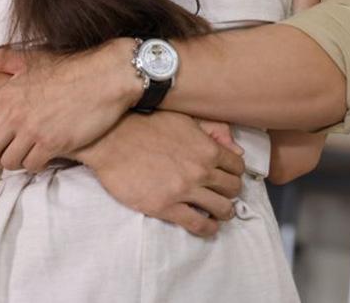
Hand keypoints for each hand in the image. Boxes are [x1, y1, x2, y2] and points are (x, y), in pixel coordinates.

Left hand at [0, 38, 139, 171]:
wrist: (107, 77)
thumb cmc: (72, 67)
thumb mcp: (34, 59)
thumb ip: (1, 60)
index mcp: (6, 93)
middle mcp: (14, 114)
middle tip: (1, 151)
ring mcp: (33, 131)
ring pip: (8, 162)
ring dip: (14, 161)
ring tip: (24, 152)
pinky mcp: (53, 145)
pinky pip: (33, 166)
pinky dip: (35, 164)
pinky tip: (44, 154)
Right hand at [76, 112, 245, 236]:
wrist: (112, 139)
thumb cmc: (147, 125)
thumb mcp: (184, 120)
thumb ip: (213, 131)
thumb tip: (236, 149)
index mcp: (207, 148)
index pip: (237, 167)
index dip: (235, 173)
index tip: (228, 177)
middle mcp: (201, 170)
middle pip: (233, 189)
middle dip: (231, 193)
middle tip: (222, 195)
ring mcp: (184, 190)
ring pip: (221, 209)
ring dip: (223, 212)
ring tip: (217, 213)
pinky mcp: (166, 207)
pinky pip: (198, 225)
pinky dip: (207, 228)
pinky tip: (206, 226)